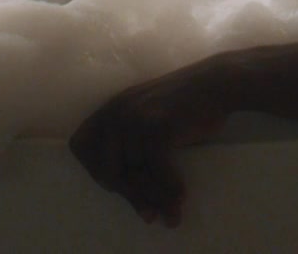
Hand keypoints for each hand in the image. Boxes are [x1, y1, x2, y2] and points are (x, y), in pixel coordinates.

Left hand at [68, 64, 231, 226]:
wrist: (217, 83)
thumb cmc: (187, 108)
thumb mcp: (149, 120)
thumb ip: (133, 149)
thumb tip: (139, 205)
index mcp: (110, 109)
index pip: (80, 146)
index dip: (94, 169)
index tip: (118, 186)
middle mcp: (117, 112)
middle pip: (107, 170)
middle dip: (130, 196)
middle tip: (149, 214)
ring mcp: (137, 120)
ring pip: (136, 176)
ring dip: (156, 199)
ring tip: (171, 214)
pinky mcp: (159, 128)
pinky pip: (158, 172)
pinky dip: (171, 189)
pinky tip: (181, 200)